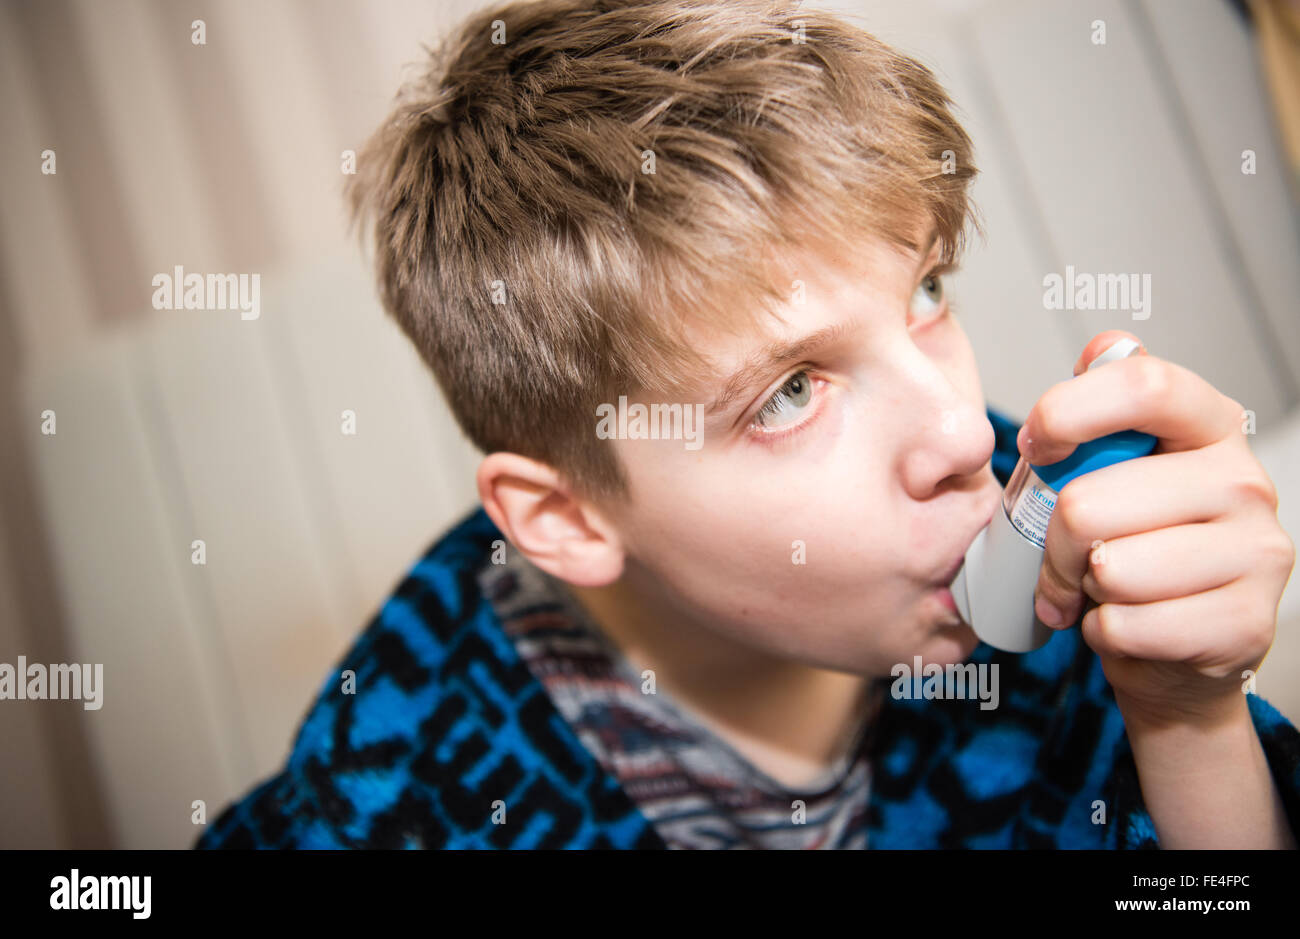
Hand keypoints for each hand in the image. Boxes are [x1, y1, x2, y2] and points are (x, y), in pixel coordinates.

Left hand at [1017, 329, 1294, 726]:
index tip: (1038, 444)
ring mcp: (1258, 554)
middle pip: (1091, 502)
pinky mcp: (1246, 624)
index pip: (1144, 386)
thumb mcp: (1122, 466)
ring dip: (1085, 590)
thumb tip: (1105, 345)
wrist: (1180, 644)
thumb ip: (1107, 406)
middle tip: (1067, 557)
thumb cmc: (1138, 543)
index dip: (1070, 410)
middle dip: (1054, 543)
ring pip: (1109, 569)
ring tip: (1108, 588)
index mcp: (1212, 425)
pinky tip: (1132, 623)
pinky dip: (1106, 635)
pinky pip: (1126, 626)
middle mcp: (1245, 482)